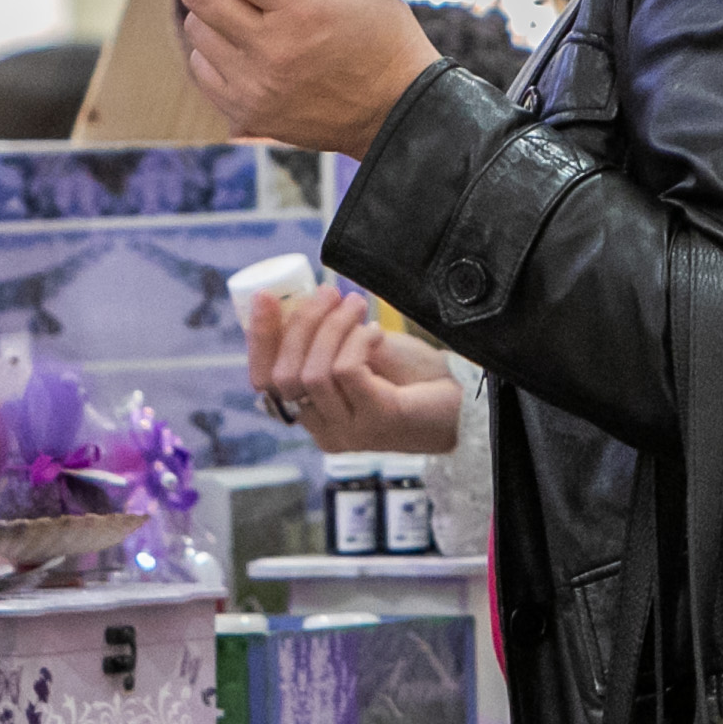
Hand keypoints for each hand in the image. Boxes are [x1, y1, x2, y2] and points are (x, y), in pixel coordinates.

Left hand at [177, 0, 438, 157]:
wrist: (398, 109)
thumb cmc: (379, 29)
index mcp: (302, 8)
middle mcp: (271, 51)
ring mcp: (254, 89)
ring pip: (196, 28)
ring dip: (208, 1)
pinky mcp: (247, 114)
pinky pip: (201, 66)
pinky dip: (212, 41)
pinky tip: (243, 36)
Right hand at [246, 288, 464, 454]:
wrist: (463, 400)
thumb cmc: (411, 377)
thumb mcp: (359, 353)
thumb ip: (327, 342)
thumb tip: (298, 301)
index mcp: (312, 416)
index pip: (264, 382)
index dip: (259, 339)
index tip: (265, 297)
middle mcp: (325, 431)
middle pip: (284, 377)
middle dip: (300, 325)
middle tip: (329, 292)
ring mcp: (350, 430)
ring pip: (314, 373)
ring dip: (332, 328)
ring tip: (356, 306)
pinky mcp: (378, 420)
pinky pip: (346, 372)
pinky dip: (356, 342)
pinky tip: (375, 333)